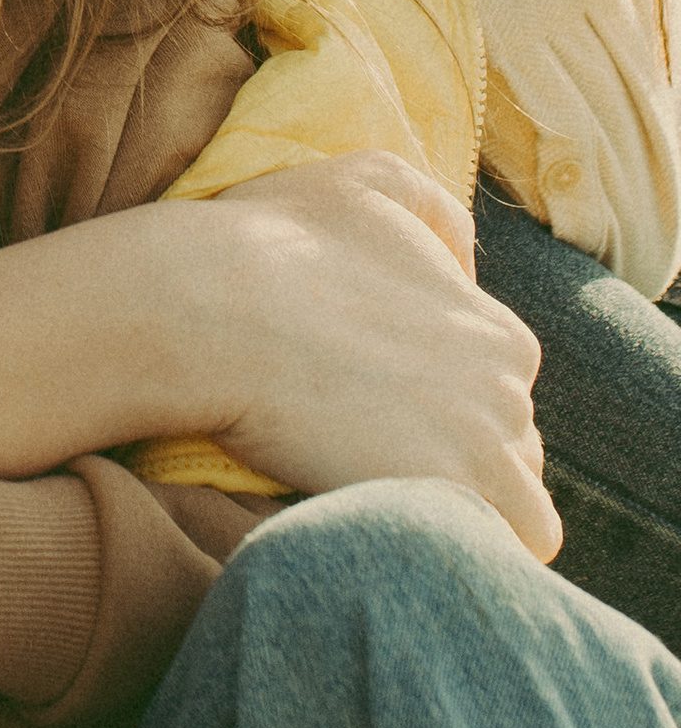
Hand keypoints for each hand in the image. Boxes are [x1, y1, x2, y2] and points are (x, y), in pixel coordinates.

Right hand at [194, 156, 555, 554]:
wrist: (212, 307)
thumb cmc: (275, 240)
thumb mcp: (366, 180)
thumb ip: (433, 206)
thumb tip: (465, 258)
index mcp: (498, 332)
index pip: (504, 391)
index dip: (448, 401)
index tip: (382, 401)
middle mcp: (510, 390)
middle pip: (512, 449)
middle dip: (459, 453)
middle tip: (374, 444)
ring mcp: (485, 448)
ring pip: (515, 503)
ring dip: (466, 503)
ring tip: (388, 490)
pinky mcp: (452, 495)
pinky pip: (505, 548)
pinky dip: (468, 546)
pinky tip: (404, 523)